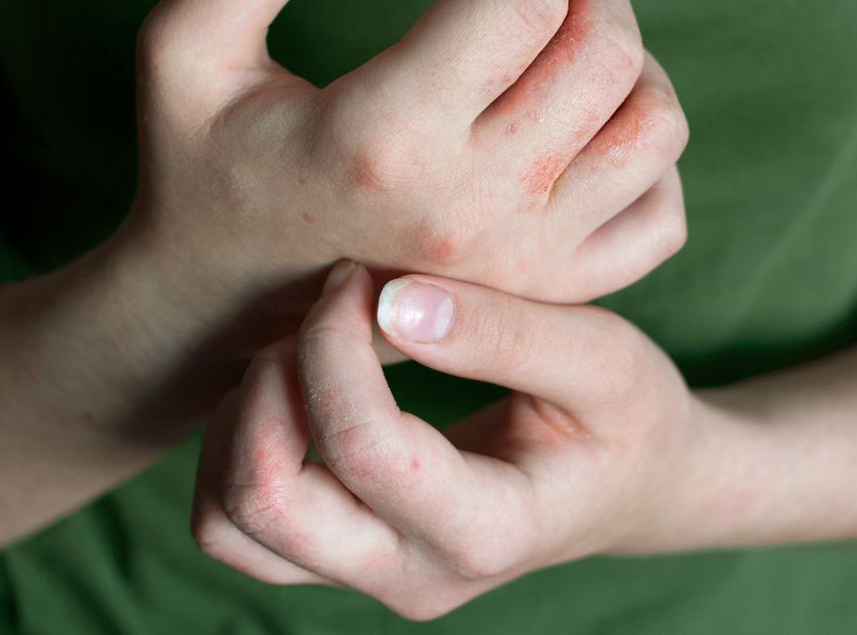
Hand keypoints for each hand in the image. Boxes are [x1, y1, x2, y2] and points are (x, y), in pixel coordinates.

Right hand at [125, 0, 687, 317]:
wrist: (216, 316)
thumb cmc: (200, 171)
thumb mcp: (185, 47)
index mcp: (382, 137)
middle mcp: (469, 209)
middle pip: (605, 51)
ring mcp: (520, 266)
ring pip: (652, 128)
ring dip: (628, 54)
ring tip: (565, 35)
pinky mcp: (545, 297)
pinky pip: (661, 218)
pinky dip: (646, 157)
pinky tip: (583, 125)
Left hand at [193, 261, 704, 619]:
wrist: (630, 485)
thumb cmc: (624, 415)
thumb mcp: (602, 358)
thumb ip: (506, 332)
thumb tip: (391, 303)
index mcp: (488, 533)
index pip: (365, 452)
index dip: (337, 348)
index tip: (360, 278)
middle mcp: (413, 575)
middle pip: (266, 506)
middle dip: (268, 388)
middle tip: (319, 315)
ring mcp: (365, 577)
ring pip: (227, 523)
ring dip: (239, 421)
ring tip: (302, 353)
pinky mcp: (334, 561)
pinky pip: (229, 523)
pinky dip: (234, 447)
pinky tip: (292, 388)